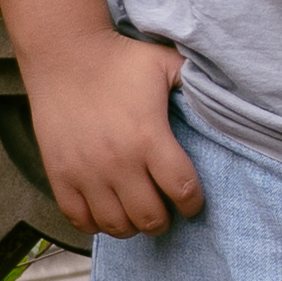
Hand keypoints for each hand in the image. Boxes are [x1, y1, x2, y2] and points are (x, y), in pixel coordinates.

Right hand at [29, 25, 202, 238]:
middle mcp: (118, 162)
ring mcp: (86, 172)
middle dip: (164, 219)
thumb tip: (222, 94)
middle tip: (165, 211)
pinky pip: (78, 219)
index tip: (193, 203)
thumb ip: (194, 83)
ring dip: (131, 225)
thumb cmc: (118, 59)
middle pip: (150, 217)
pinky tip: (104, 212)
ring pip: (115, 225)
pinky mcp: (60, 175)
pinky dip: (94, 224)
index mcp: (149, 138)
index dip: (193, 203)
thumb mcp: (166, 64)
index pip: (182, 190)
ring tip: (137, 213)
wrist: (64, 55)